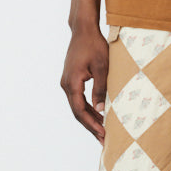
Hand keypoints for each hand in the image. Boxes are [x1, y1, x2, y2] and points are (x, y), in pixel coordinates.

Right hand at [60, 24, 109, 142]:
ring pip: (78, 107)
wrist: (83, 30)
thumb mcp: (102, 67)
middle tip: (104, 140)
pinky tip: (99, 115)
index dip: (92, 124)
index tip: (104, 134)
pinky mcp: (72, 79)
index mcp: (71, 83)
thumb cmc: (94, 45)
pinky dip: (89, 108)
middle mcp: (66, 85)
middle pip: (77, 112)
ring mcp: (67, 82)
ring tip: (103, 131)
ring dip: (90, 119)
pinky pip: (79, 99)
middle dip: (91, 127)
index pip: (80, 111)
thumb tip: (101, 109)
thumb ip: (101, 88)